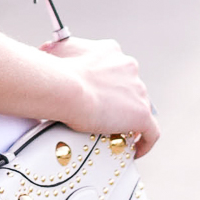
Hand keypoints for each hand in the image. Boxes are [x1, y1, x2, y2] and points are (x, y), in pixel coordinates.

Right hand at [40, 35, 159, 157]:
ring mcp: (138, 90)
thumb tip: (48, 50)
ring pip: (138, 107)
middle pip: (129, 86)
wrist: (66, 87)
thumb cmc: (59, 70)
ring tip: (112, 133)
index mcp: (111, 51)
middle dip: (118, 100)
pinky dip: (145, 141)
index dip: (109, 82)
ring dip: (128, 119)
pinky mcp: (141, 113)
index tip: (99, 93)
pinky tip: (135, 149)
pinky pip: (151, 132)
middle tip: (101, 114)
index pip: (116, 67)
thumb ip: (61, 50)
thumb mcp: (57, 49)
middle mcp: (128, 66)